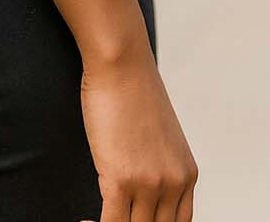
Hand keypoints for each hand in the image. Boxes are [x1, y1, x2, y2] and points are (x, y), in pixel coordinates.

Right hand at [79, 46, 197, 220]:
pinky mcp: (122, 179)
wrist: (122, 63)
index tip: (131, 220)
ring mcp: (149, 183)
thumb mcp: (160, 136)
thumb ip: (158, 166)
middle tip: (110, 219)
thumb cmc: (134, 91)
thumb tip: (140, 186)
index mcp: (187, 175)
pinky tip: (82, 221)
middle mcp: (173, 183)